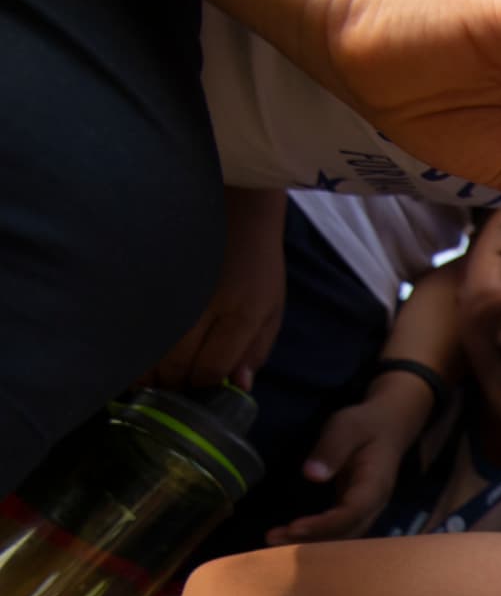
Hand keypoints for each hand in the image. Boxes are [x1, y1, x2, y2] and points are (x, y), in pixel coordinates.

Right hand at [148, 189, 286, 390]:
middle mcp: (204, 304)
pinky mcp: (150, 279)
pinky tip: (140, 348)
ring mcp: (173, 291)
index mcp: (241, 313)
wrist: (233, 208)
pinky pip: (133, 324)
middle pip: (175, 364)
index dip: (202, 385)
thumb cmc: (256, 265)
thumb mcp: (272, 310)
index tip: (200, 387)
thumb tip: (238, 385)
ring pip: (149, 347)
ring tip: (155, 373)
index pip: (210, 368)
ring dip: (148, 369)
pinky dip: (133, 343)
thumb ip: (256, 351)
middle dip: (173, 383)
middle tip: (174, 386)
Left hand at [265, 379, 429, 543]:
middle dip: (312, 540)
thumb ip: (332, 449)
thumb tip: (311, 475)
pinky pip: (337, 529)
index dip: (325, 524)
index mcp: (375, 485)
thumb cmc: (366, 424)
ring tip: (274, 539)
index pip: (352, 512)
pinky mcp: (354, 510)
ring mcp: (365, 510)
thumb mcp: (348, 426)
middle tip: (273, 539)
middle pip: (346, 532)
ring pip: (342, 536)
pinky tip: (288, 534)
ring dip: (310, 542)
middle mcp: (373, 505)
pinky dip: (314, 536)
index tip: (294, 527)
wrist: (389, 427)